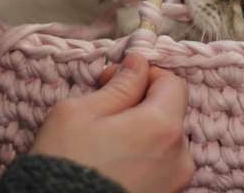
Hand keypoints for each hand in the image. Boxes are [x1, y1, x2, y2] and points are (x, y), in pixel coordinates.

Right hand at [30, 54, 194, 192]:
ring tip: (105, 143)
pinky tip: (112, 163)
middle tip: (102, 110)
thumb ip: (119, 85)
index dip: (143, 74)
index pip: (173, 83)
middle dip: (140, 104)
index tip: (112, 80)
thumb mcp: (79, 112)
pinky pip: (160, 166)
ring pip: (164, 140)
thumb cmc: (64, 166)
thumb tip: (137, 63)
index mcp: (162, 127)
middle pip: (169, 112)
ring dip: (141, 133)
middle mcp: (180, 156)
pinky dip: (142, 158)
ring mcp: (175, 182)